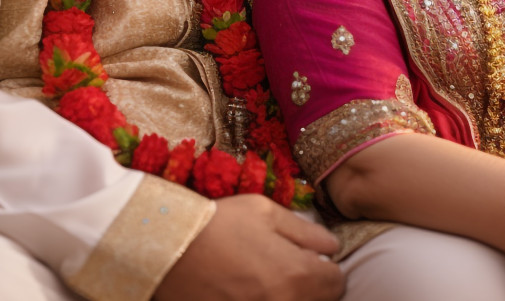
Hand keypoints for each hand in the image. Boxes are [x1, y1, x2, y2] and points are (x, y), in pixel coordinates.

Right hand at [155, 195, 343, 300]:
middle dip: (310, 287)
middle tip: (283, 269)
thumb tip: (332, 247)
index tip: (307, 260)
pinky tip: (246, 291)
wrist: (167, 249)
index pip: (336, 283)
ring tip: (263, 280)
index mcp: (297, 274)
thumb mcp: (264, 211)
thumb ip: (304, 231)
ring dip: (288, 296)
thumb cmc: (217, 224)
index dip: (325, 269)